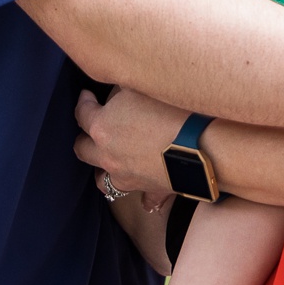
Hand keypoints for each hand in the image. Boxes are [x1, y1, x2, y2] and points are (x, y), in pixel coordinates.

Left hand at [75, 86, 190, 195]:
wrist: (201, 145)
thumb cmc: (170, 109)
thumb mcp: (139, 85)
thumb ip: (122, 87)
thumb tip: (118, 88)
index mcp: (101, 127)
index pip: (82, 113)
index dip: (84, 102)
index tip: (87, 96)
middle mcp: (108, 155)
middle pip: (83, 149)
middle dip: (85, 138)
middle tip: (92, 128)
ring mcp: (127, 177)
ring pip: (103, 180)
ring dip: (103, 171)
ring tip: (110, 163)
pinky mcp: (150, 190)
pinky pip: (145, 199)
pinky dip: (145, 197)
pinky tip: (148, 197)